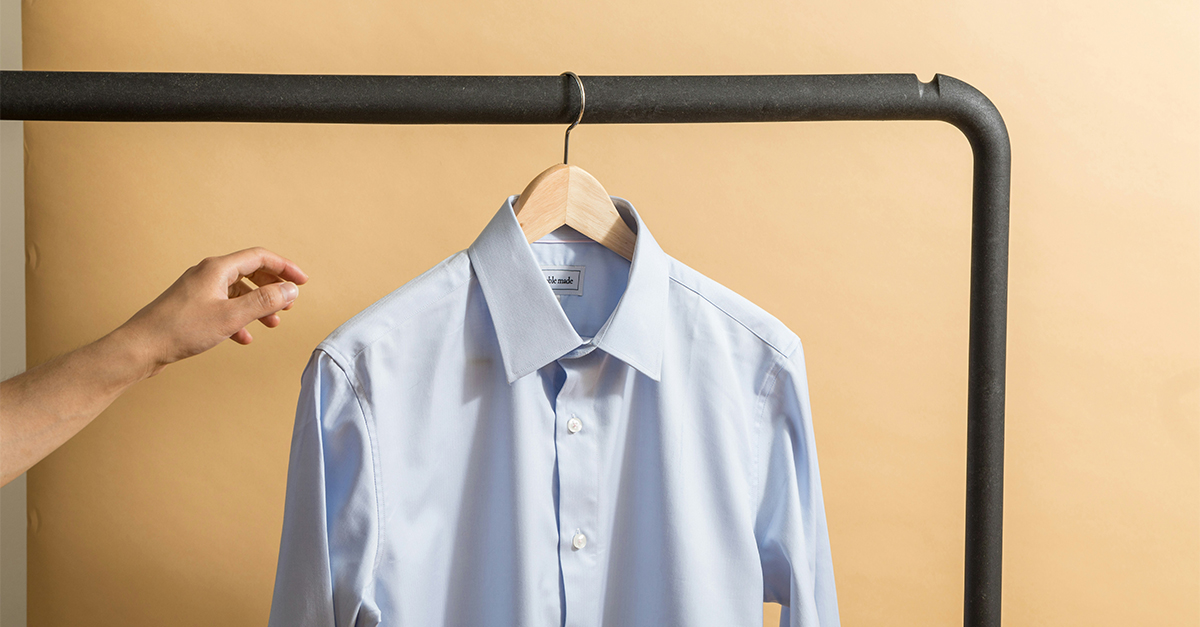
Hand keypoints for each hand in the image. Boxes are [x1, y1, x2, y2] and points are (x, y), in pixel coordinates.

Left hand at [115, 247, 309, 377]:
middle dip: (272, 288)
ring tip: (271, 324)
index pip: (260, 258)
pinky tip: (243, 337)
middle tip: (288, 305)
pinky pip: (223, 307)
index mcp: (217, 269)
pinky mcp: (191, 308)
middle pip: (250, 272)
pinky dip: (238, 319)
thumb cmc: (181, 329)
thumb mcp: (231, 316)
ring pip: (237, 292)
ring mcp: (198, 291)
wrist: (140, 347)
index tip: (302, 282)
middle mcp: (207, 274)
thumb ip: (264, 301)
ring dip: (257, 306)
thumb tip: (290, 290)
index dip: (285, 268)